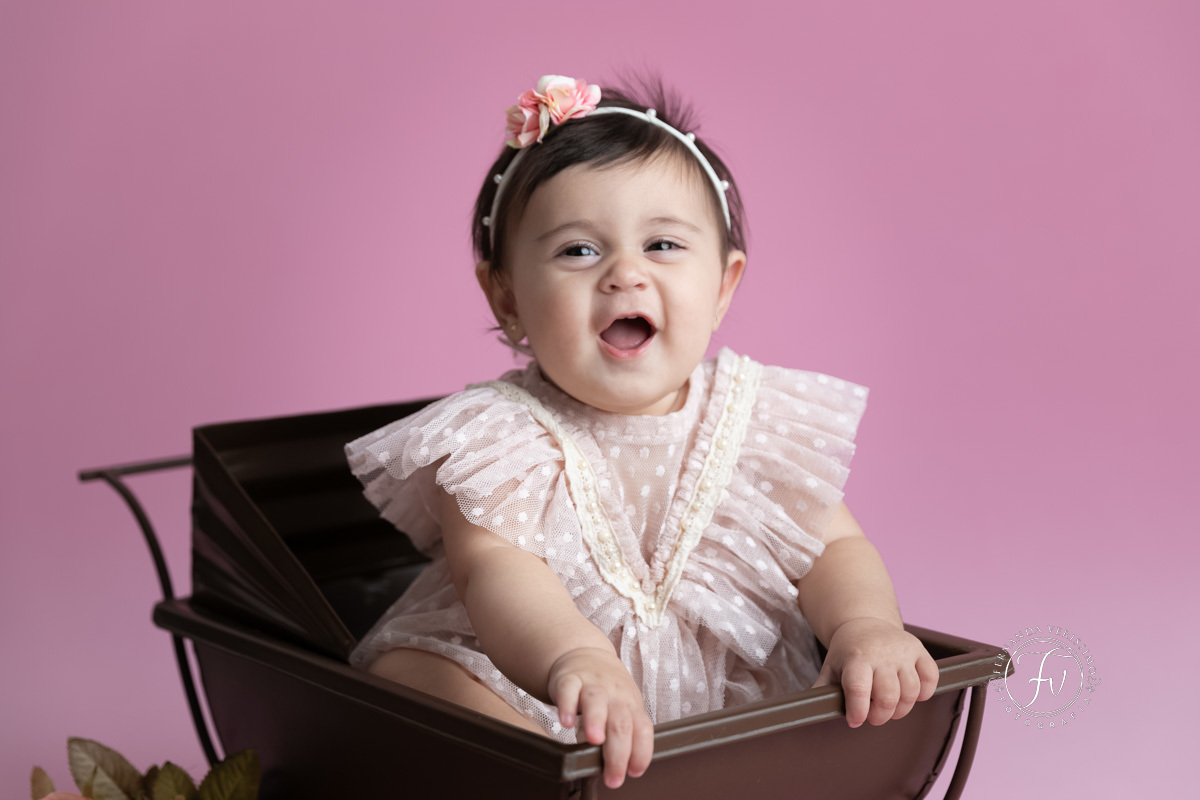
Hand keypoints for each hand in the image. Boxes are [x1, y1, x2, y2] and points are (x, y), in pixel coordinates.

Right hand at [547, 646, 654, 788]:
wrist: (586, 654)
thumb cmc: (608, 689)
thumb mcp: (622, 708)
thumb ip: (619, 735)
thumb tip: (613, 766)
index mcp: (631, 705)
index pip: (642, 729)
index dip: (642, 751)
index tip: (634, 771)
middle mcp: (614, 695)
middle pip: (621, 722)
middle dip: (618, 753)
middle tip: (613, 776)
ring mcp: (591, 685)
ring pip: (597, 701)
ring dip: (596, 721)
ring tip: (594, 740)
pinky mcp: (568, 679)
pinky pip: (568, 690)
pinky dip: (567, 706)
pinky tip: (566, 721)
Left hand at [811, 617, 938, 727]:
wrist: (866, 622)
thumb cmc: (848, 650)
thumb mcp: (831, 667)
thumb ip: (822, 689)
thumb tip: (810, 710)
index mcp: (856, 656)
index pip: (859, 689)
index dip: (858, 712)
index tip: (855, 721)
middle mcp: (881, 653)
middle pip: (888, 696)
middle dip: (880, 716)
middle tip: (872, 716)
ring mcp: (903, 651)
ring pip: (911, 692)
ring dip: (901, 709)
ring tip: (889, 708)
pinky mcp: (920, 650)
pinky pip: (931, 678)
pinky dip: (924, 693)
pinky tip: (911, 695)